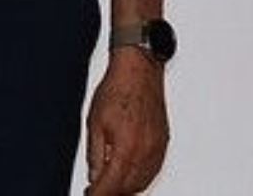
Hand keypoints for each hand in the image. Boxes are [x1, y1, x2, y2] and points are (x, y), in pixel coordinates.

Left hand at [84, 51, 168, 195]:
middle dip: (111, 192)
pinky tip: (130, 175)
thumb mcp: (94, 124)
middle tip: (97, 189)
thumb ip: (95, 156)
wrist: (139, 69)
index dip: (97, 194)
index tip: (89, 195)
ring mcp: (157, 147)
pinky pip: (153, 169)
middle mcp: (145, 151)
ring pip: (142, 183)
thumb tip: (95, 177)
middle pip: (128, 189)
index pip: (110, 187)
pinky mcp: (163, 141)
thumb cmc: (118, 88)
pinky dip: (141, 177)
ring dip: (126, 188)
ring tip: (111, 184)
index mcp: (126, 149)